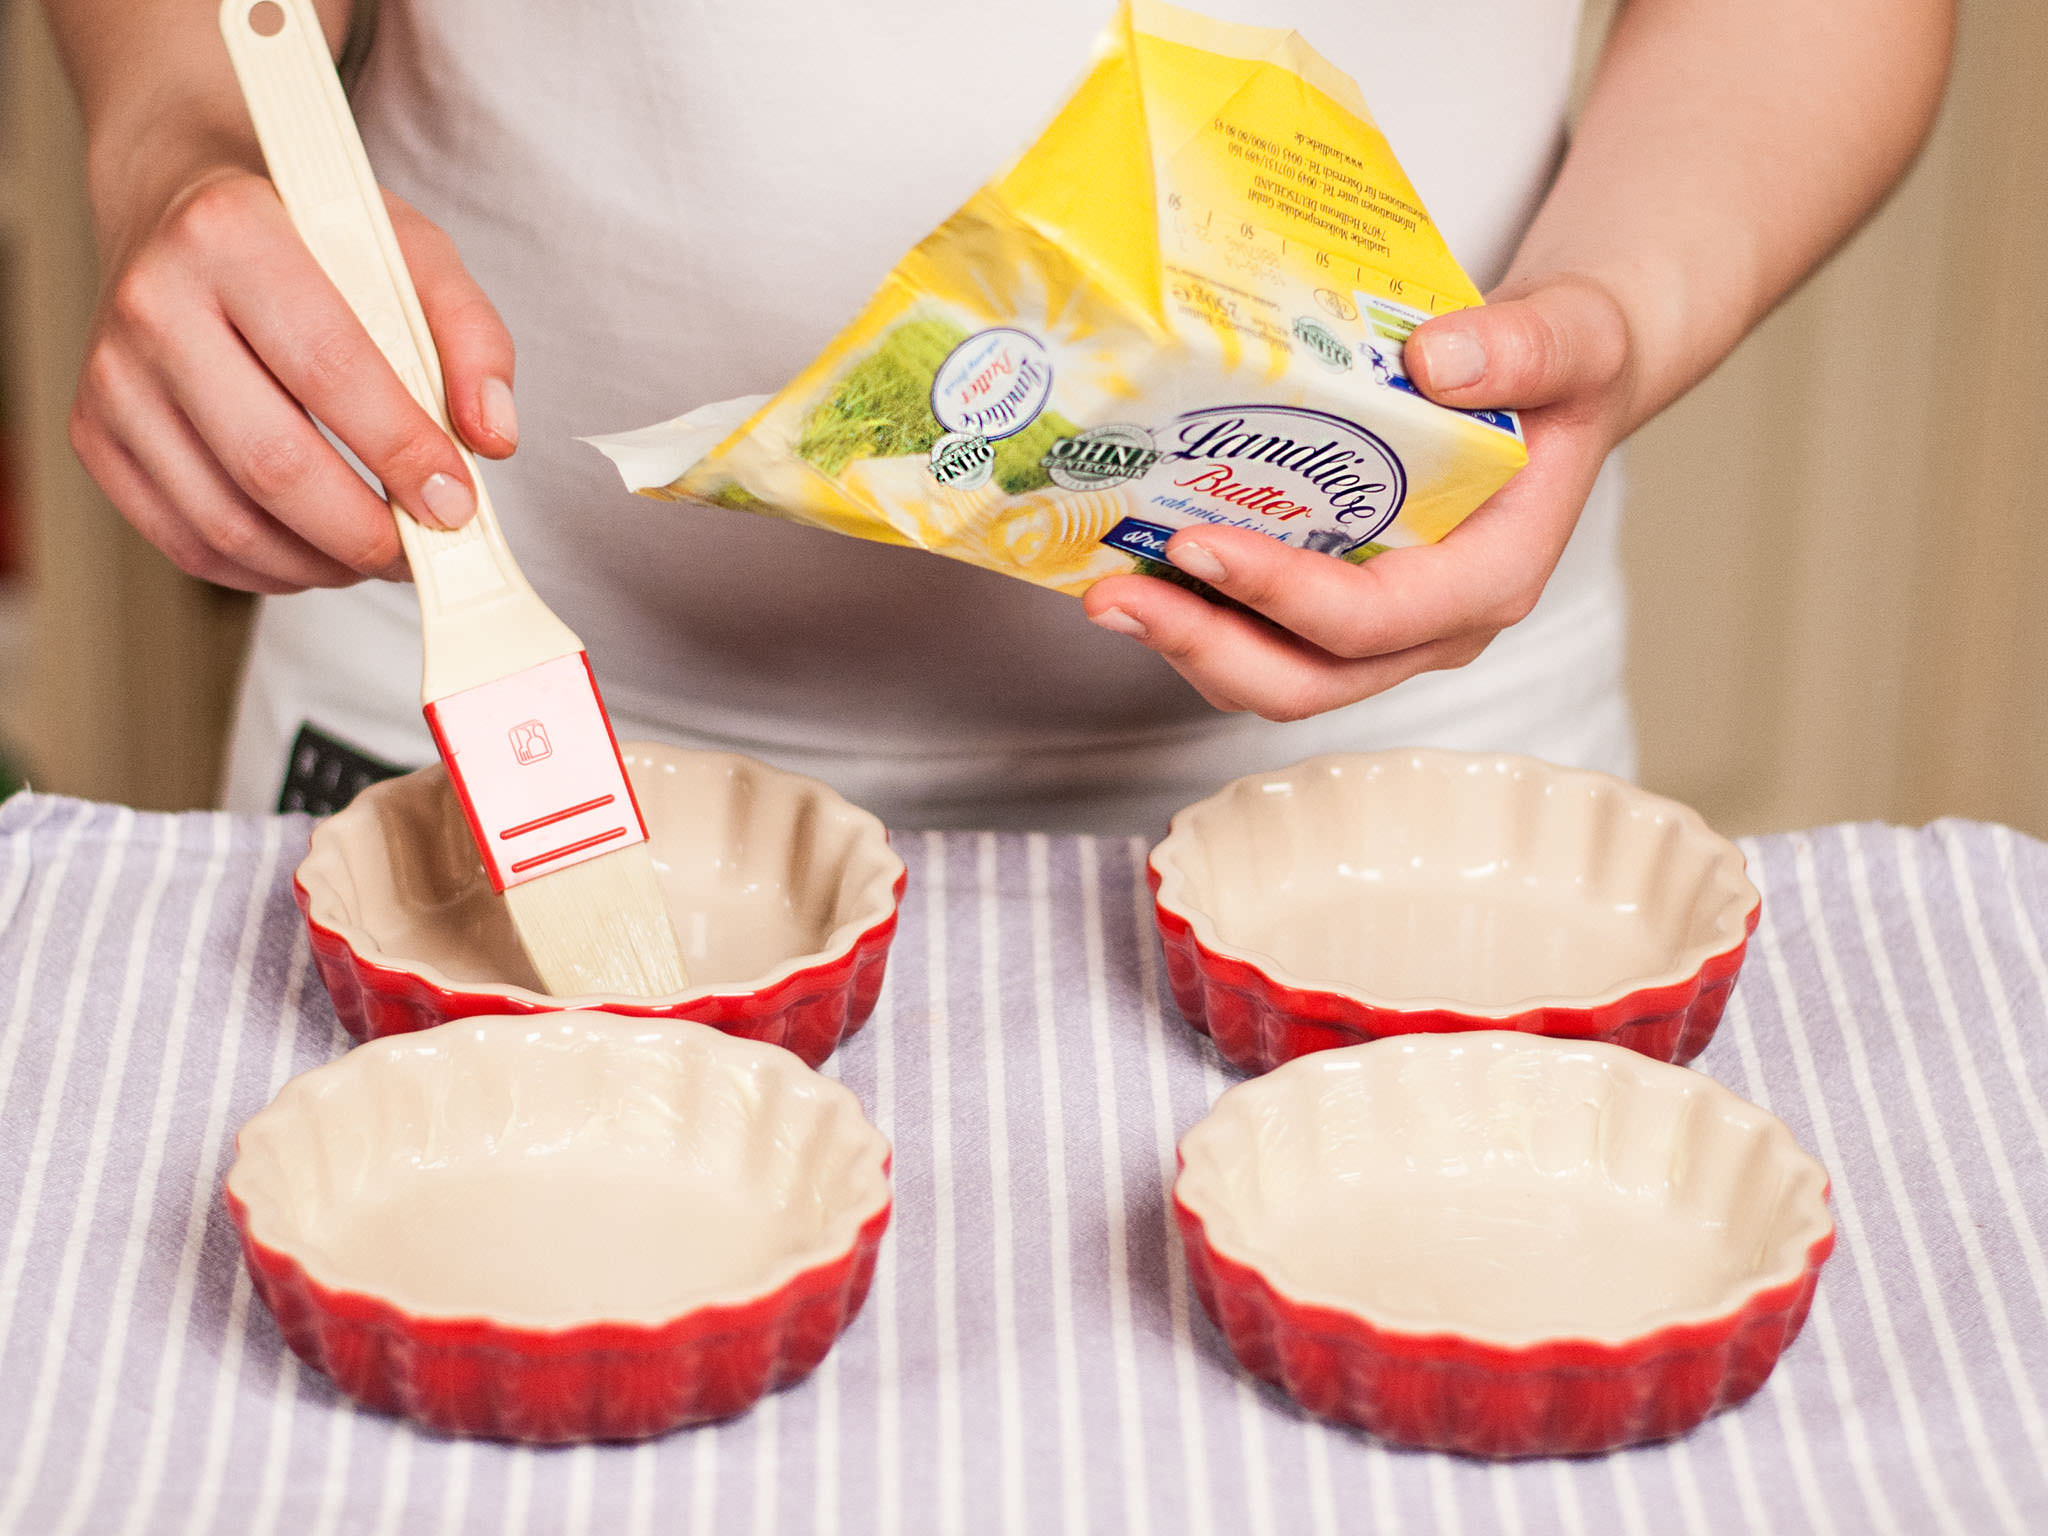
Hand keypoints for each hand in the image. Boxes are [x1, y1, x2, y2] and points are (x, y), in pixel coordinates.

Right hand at [69, 166, 515, 593]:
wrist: (178, 199)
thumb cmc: (305, 231)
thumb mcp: (410, 248)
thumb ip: (471, 336)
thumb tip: (493, 438)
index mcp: (233, 236)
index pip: (330, 371)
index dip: (403, 453)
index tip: (457, 502)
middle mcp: (154, 304)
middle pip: (274, 465)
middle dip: (368, 533)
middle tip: (428, 548)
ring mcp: (112, 376)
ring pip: (227, 523)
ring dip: (324, 564)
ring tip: (379, 550)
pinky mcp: (94, 435)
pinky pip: (186, 542)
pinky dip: (268, 570)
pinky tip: (317, 550)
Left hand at [1082, 273, 1636, 720]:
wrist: (1559, 384)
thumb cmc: (1569, 374)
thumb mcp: (1572, 340)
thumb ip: (1525, 346)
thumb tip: (1435, 359)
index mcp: (1489, 579)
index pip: (1371, 619)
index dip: (1278, 594)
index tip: (1197, 543)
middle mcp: (1433, 626)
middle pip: (1306, 680)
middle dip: (1203, 647)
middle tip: (1113, 597)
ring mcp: (1384, 629)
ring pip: (1272, 677)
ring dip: (1186, 646)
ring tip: (1104, 593)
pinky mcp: (1340, 609)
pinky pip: (1261, 640)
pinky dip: (1198, 618)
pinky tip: (1136, 569)